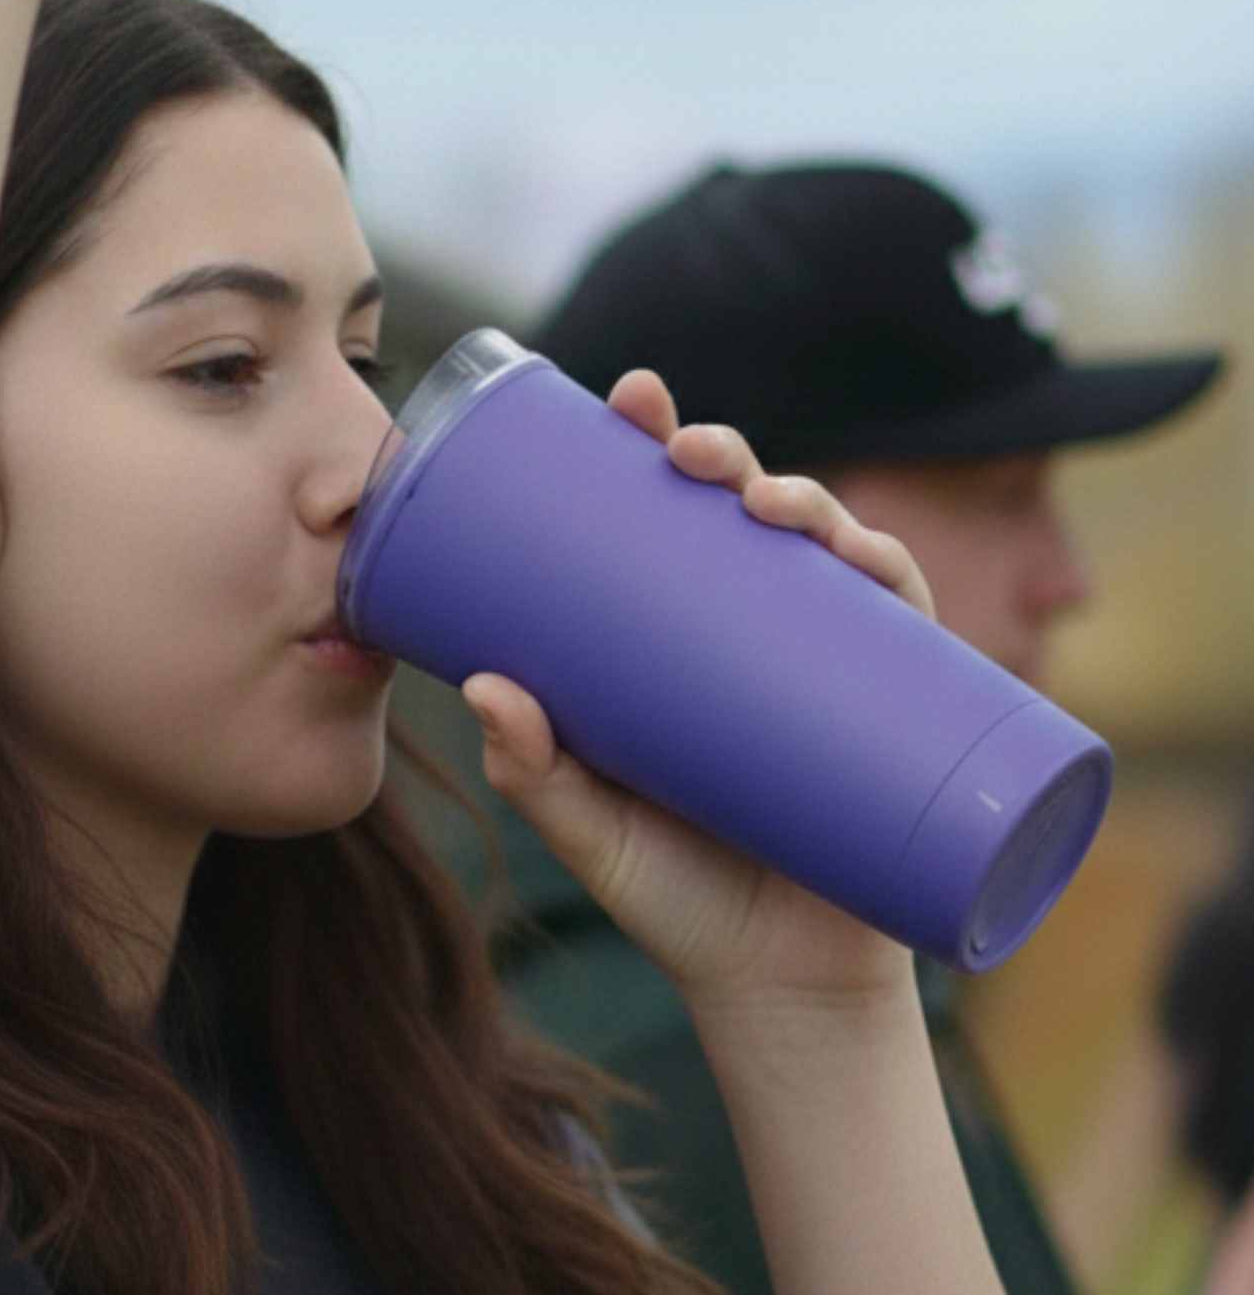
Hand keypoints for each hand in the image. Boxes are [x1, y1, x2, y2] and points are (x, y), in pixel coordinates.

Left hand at [465, 368, 933, 1020]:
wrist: (776, 993)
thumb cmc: (672, 894)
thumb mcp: (587, 827)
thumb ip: (533, 769)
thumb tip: (486, 690)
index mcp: (674, 629)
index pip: (663, 510)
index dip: (652, 439)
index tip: (629, 396)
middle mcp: (752, 627)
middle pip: (743, 506)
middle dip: (725, 452)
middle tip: (690, 449)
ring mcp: (825, 662)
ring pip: (826, 546)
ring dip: (807, 499)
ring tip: (768, 504)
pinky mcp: (893, 711)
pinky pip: (904, 626)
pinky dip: (890, 577)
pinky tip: (867, 559)